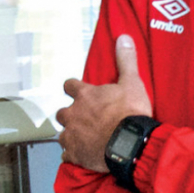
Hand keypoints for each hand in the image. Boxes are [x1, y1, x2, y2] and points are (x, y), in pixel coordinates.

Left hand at [56, 34, 152, 171]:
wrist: (129, 142)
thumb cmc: (130, 111)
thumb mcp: (132, 82)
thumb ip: (126, 60)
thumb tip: (123, 37)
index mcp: (85, 95)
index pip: (69, 86)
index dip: (73, 87)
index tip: (78, 90)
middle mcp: (73, 114)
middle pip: (61, 112)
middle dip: (70, 114)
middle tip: (84, 117)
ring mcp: (72, 135)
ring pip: (62, 134)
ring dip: (70, 135)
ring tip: (83, 138)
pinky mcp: (75, 154)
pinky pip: (67, 155)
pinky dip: (72, 154)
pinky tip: (81, 155)